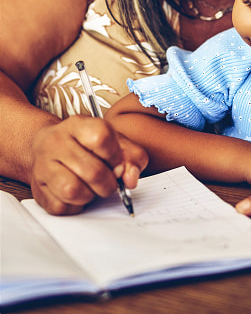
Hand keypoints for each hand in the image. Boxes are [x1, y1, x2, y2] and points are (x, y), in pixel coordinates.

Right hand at [30, 115, 147, 214]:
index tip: (117, 164)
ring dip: (90, 196)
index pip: (101, 137)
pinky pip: (61, 206)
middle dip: (108, 184)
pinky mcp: (37, 189)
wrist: (47, 148)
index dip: (115, 156)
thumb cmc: (85, 145)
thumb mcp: (113, 140)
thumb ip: (131, 156)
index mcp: (78, 124)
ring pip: (73, 191)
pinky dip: (75, 206)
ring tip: (91, 188)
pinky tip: (77, 194)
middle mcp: (57, 142)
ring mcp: (43, 165)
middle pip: (93, 171)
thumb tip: (131, 179)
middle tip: (108, 182)